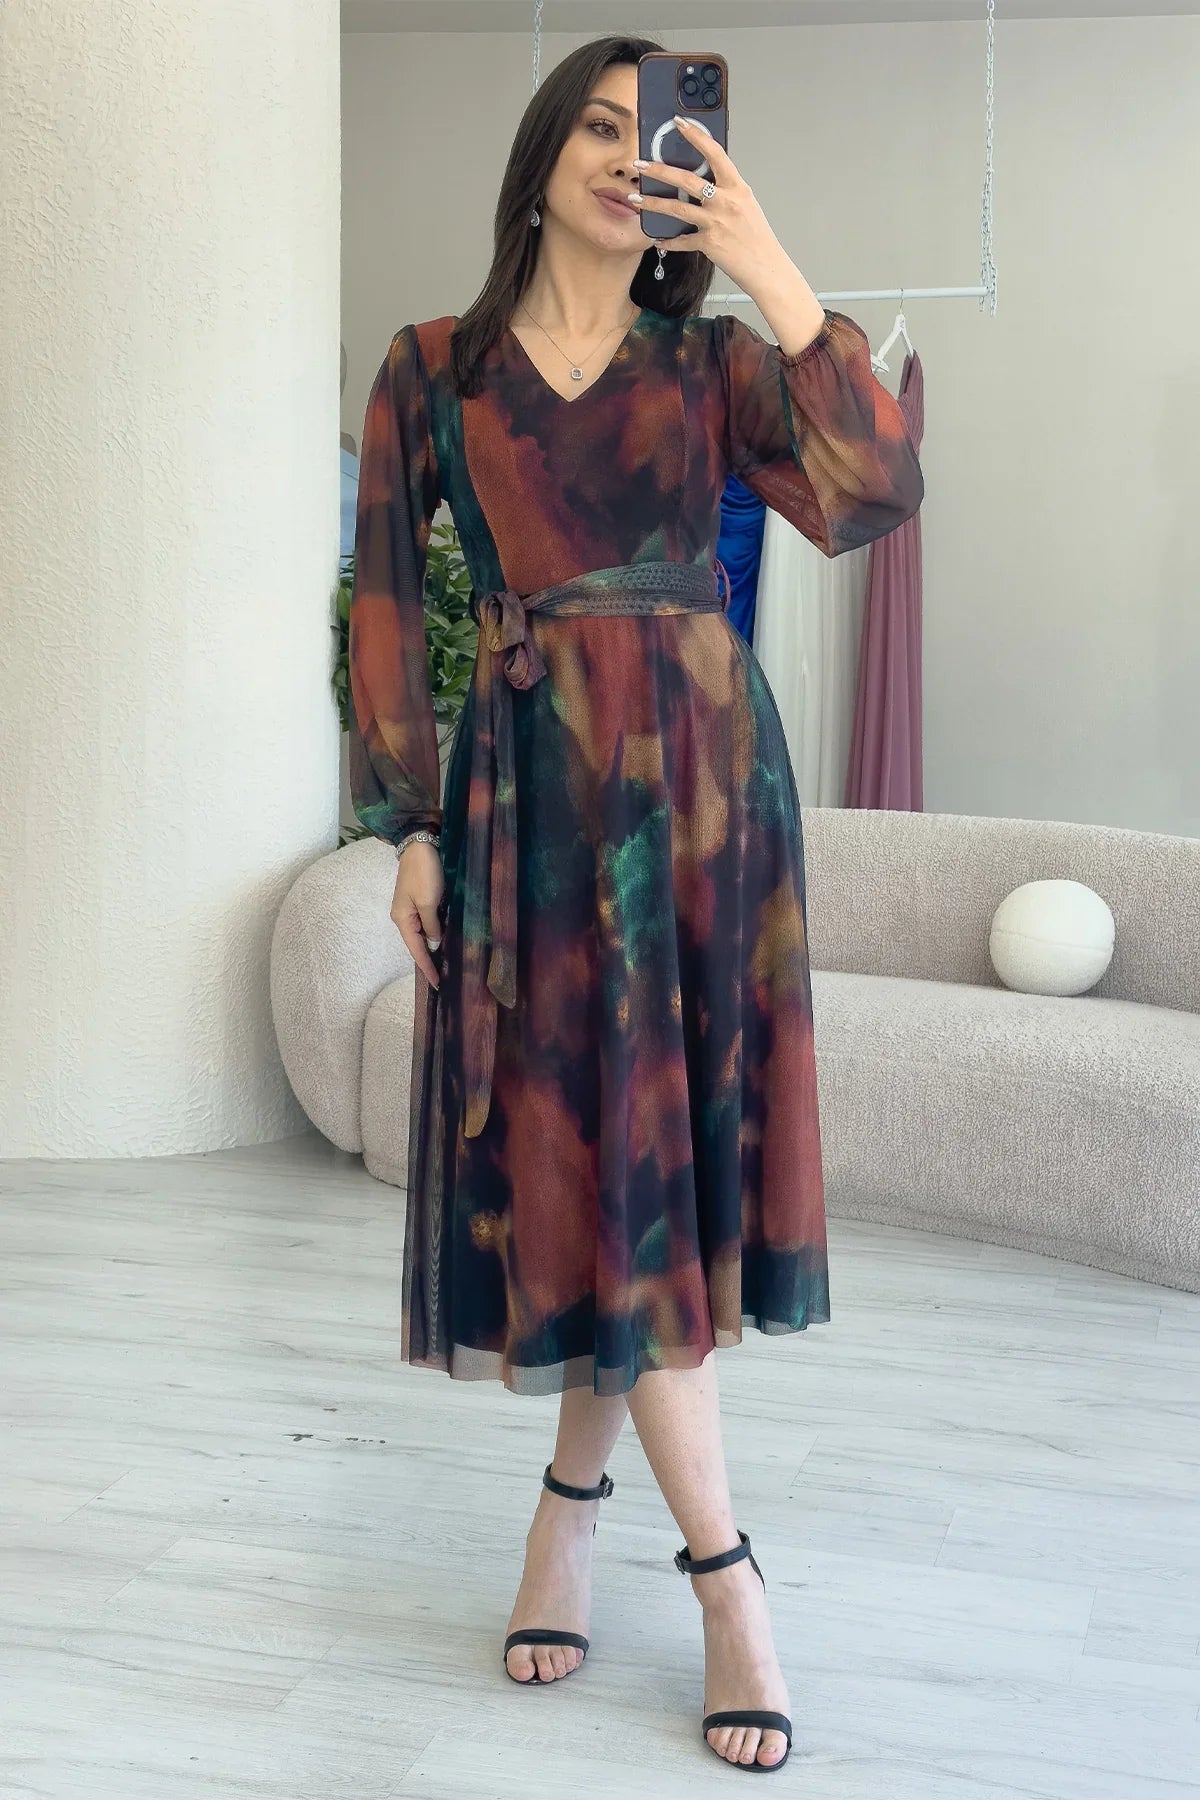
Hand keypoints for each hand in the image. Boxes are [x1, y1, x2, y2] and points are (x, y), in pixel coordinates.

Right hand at [392, 843, 444, 989]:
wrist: (419, 846)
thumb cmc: (423, 873)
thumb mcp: (429, 902)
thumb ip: (431, 925)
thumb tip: (434, 944)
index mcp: (402, 919)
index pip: (416, 950)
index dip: (426, 967)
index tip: (437, 984)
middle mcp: (403, 918)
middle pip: (417, 945)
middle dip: (429, 961)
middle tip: (444, 979)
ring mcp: (410, 910)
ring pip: (422, 935)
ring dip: (432, 949)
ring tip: (444, 966)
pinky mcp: (419, 902)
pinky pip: (426, 924)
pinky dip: (434, 935)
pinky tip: (443, 943)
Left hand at [628, 115, 787, 295]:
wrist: (767, 268)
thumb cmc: (758, 238)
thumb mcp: (746, 205)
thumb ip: (727, 192)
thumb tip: (707, 182)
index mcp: (737, 187)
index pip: (715, 154)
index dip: (696, 136)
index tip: (679, 123)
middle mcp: (725, 201)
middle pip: (687, 179)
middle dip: (659, 170)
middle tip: (640, 164)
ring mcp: (716, 222)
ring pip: (677, 208)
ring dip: (652, 202)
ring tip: (635, 198)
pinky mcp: (708, 244)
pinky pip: (682, 241)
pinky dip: (668, 241)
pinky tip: (657, 240)